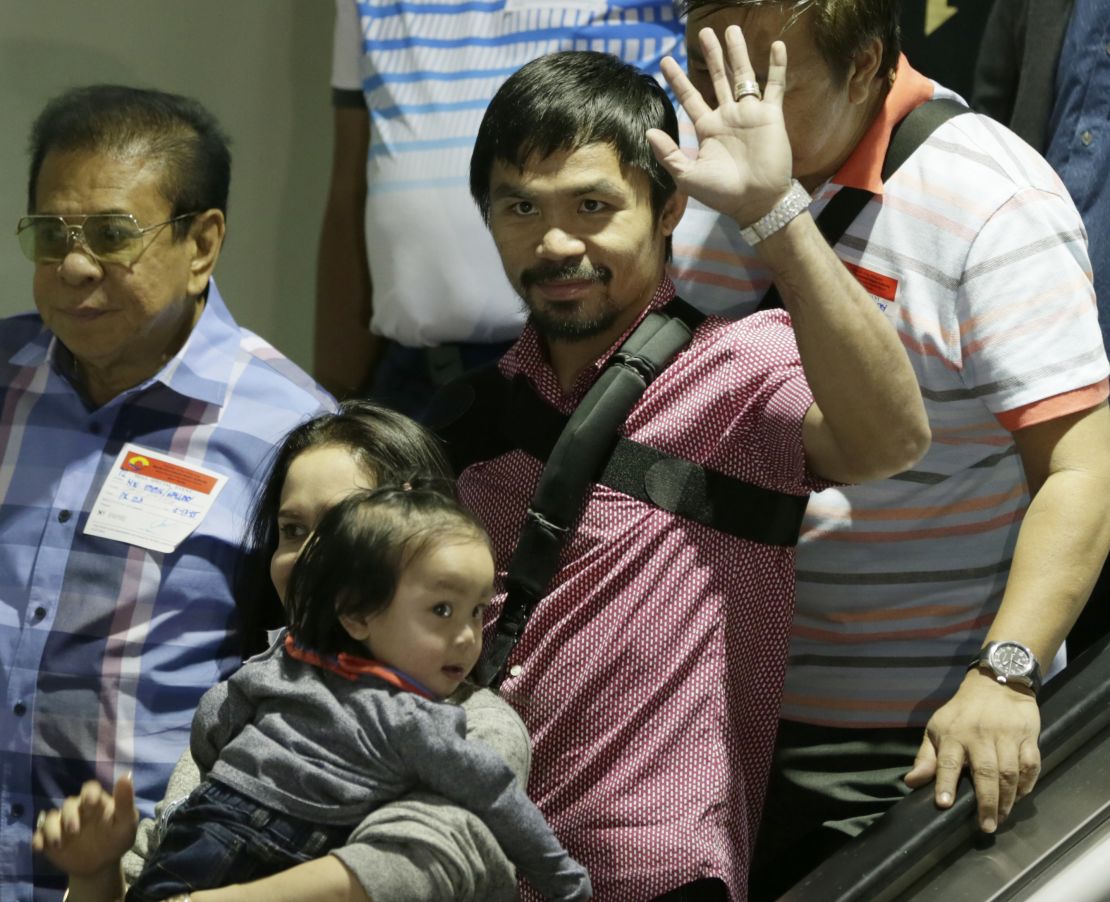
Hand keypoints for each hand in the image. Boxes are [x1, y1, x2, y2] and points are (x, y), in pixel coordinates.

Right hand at [31, 775, 138, 877]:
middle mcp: (77, 810)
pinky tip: (41, 847)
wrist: (102, 865)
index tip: (90, 802)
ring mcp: (62, 824)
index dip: (89, 792)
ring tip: (58, 844)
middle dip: (69, 815)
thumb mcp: (126, 822)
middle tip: (75, 830)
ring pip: (52, 817)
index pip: (90, 788)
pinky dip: (38, 839)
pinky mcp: (50, 839)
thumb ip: (125, 801)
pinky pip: (39, 835)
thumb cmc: (117, 839)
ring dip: (52, 828)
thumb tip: (126, 775)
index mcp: (96, 802)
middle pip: (69, 803)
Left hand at [646, 25, 793, 225]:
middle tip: (705, 32)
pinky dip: (777, 66)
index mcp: (708, 129)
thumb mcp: (688, 176)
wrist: (756, 201)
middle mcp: (728, 117)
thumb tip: (649, 131)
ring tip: (732, 30)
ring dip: (738, 53)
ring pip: (743, 75)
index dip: (678, 79)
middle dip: (712, 56)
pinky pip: (775, 86)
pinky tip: (778, 45)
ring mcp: (750, 114)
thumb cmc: (722, 194)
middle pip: (717, 79)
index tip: (665, 60)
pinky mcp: (771, 115)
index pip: (690, 97)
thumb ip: (669, 154)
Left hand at [904, 670, 1040, 831]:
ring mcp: (1005, 736)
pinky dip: (1027, 784)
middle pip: (985, 773)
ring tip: (1001, 817)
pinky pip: (1031, 765)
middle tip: (986, 826)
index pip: (947, 762)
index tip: (944, 804)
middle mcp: (979, 736)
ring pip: (1009, 773)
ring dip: (1007, 799)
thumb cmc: (962, 712)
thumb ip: (926, 757)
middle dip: (987, 802)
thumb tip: (911, 782)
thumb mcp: (937, 728)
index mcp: (953, 734)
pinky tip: (1020, 797)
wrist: (996, 683)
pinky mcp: (1027, 737)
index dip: (945, 783)